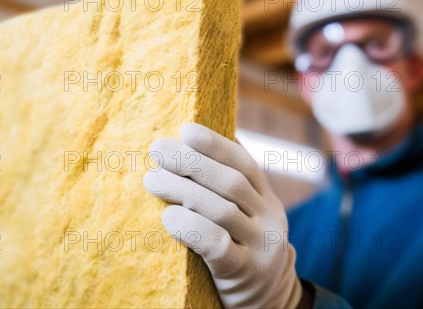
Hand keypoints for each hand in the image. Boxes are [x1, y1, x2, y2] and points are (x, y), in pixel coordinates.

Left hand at [144, 123, 301, 308]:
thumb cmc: (242, 249)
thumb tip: (187, 147)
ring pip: (221, 209)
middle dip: (191, 161)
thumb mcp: (246, 217)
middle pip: (230, 182)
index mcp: (268, 199)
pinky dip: (190, 226)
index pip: (244, 163)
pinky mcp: (245, 272)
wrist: (268, 302)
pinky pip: (216, 244)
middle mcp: (270, 218)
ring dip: (181, 189)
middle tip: (157, 150)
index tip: (185, 130)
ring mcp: (262, 247)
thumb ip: (226, 190)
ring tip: (152, 179)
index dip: (215, 144)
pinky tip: (168, 217)